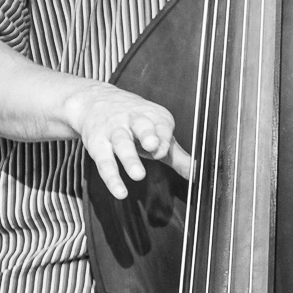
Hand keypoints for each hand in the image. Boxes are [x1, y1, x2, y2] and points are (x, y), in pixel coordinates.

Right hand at [63, 83, 192, 200]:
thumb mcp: (157, 132)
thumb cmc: (133, 121)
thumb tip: (198, 173)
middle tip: (153, 147)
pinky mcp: (97, 144)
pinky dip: (112, 178)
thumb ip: (177, 155)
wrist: (95, 101)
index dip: (163, 137)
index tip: (163, 151)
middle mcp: (134, 120)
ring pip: (121, 143)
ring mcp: (114, 131)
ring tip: (138, 175)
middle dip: (148, 135)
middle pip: (141, 127)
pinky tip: (119, 191)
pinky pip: (104, 162)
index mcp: (153, 116)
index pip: (162, 125)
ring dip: (130, 159)